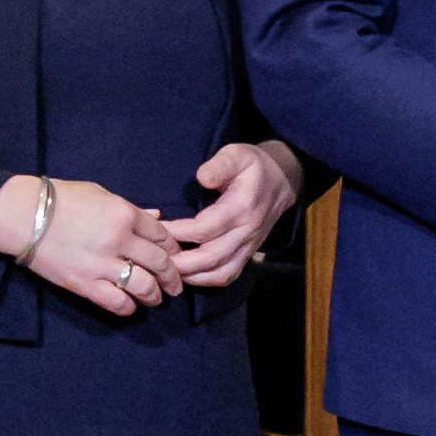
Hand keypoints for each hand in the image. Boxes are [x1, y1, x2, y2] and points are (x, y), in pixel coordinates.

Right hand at [0, 171, 187, 317]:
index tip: (176, 256)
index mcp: (123, 213)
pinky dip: (129, 307)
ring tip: (157, 298)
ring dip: (156, 295)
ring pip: (145, 287)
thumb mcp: (99, 195)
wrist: (22, 215)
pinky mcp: (85, 284)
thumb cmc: (59, 199)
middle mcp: (118, 239)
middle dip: (173, 276)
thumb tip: (157, 217)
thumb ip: (131, 209)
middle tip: (176, 284)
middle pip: (160, 263)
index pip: (162, 235)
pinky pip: (118, 303)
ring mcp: (102, 264)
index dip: (173, 248)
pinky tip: (131, 305)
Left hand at [155, 140, 302, 288]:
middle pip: (211, 256)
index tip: (156, 228)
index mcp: (242, 208)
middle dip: (181, 261)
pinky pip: (228, 275)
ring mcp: (248, 246)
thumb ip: (221, 165)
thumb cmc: (253, 167)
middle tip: (154, 257)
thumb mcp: (238, 154)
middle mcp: (246, 232)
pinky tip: (187, 275)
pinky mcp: (247, 254)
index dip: (178, 232)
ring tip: (167, 269)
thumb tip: (202, 177)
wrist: (281, 182)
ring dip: (192, 275)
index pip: (206, 228)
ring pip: (220, 272)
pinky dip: (206, 280)